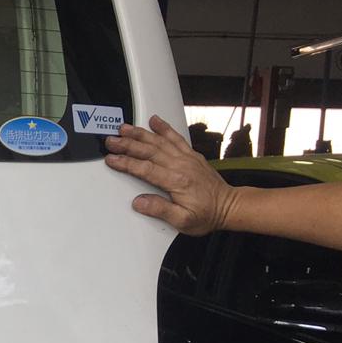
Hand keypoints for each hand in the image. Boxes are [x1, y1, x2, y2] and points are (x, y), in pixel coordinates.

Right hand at [105, 116, 237, 235]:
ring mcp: (187, 158)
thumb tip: (140, 202)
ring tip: (125, 128)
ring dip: (140, 134)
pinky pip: (176, 137)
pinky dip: (165, 128)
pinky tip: (155, 121)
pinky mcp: (191, 155)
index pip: (146, 169)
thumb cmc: (207, 215)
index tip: (112, 159)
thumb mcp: (183, 221)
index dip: (126, 163)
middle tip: (111, 140)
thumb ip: (160, 210)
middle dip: (128, 144)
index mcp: (177, 181)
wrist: (229, 206)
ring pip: (160, 141)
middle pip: (150, 150)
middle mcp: (182, 166)